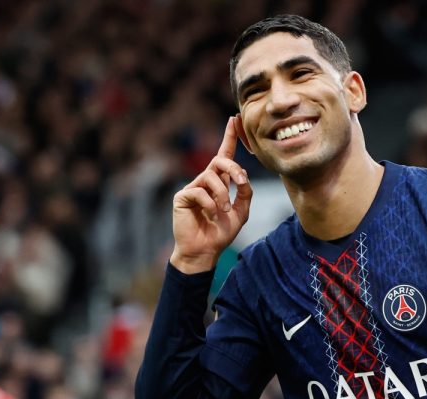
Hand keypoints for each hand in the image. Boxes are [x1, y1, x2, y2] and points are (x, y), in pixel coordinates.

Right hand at [170, 116, 251, 273]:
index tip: (234, 120)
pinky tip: (210, 215)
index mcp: (219, 182)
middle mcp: (205, 180)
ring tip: (223, 210)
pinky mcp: (182, 197)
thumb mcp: (241, 212)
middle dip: (233, 168)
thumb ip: (245, 193)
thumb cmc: (221, 232)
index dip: (229, 137)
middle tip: (242, 182)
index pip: (225, 155)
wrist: (205, 251)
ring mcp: (193, 187)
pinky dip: (210, 204)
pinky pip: (199, 191)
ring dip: (222, 194)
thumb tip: (243, 176)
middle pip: (220, 160)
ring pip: (211, 177)